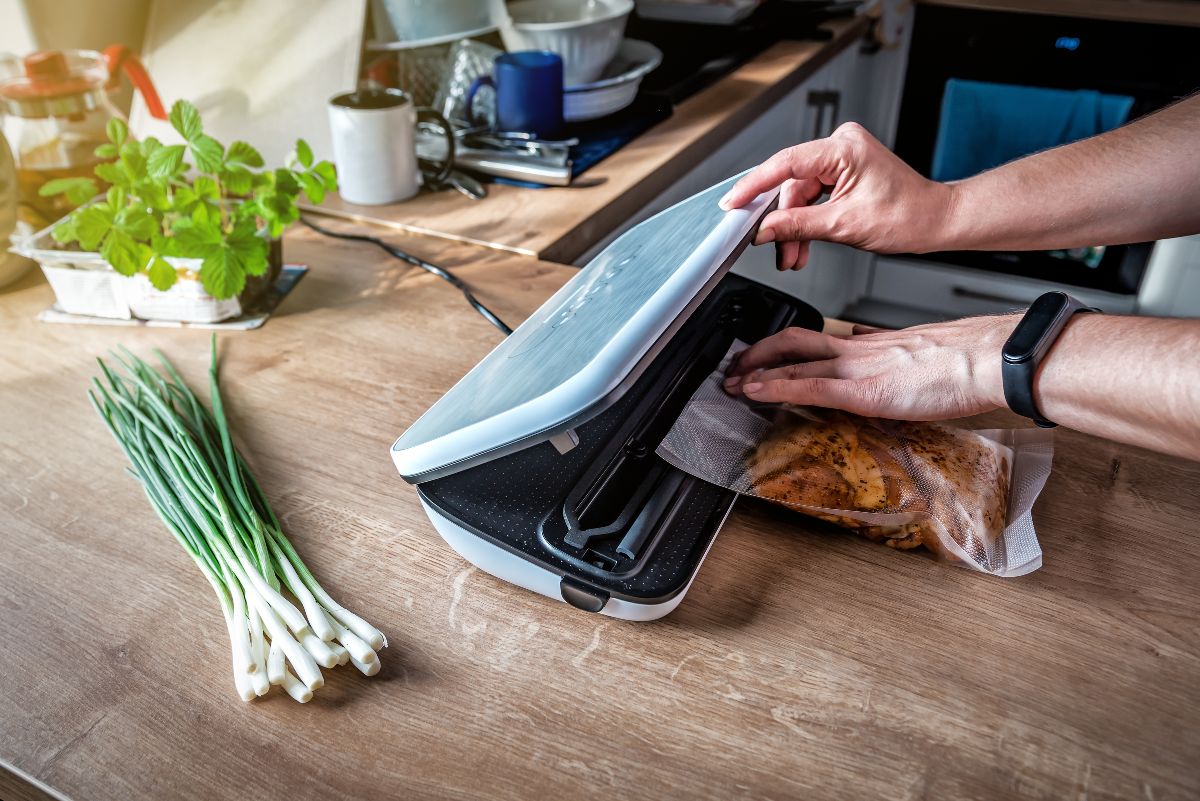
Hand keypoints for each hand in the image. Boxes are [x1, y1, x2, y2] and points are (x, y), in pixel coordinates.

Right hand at [718, 122, 955, 268]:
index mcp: (843, 148)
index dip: (754, 186)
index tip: (733, 203)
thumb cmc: (907, 216)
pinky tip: (803, 245)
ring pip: (800, 195)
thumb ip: (796, 226)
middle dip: (782, 222)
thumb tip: (764, 230)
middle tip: (775, 249)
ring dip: (795, 227)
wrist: (935, 221)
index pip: (785, 164)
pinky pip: (813, 196)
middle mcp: (841, 146)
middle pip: (792, 185)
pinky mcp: (844, 172)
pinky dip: (807, 222)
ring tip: (793, 256)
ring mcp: (842, 158)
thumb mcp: (843, 226)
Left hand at [723, 316, 1019, 419]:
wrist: (987, 359)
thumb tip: (875, 354)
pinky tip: (754, 393)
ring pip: (793, 362)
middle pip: (794, 342)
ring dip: (756, 373)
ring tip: (732, 382)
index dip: (784, 346)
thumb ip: (893, 357)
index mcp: (872, 344)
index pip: (816, 339)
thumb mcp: (922, 355)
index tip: (766, 355)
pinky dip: (775, 389)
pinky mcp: (863, 391)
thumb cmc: (967, 361)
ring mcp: (858, 369)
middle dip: (758, 353)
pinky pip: (808, 387)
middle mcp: (858, 351)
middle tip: (735, 364)